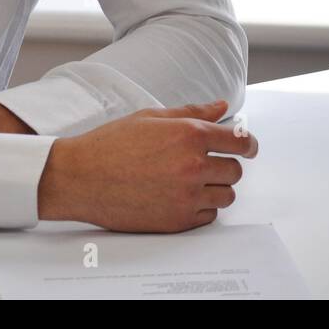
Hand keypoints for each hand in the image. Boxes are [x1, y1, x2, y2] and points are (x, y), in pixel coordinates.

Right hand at [38, 99, 258, 232]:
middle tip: (207, 164)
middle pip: (235, 170)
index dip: (248, 144)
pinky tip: (181, 197)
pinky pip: (209, 217)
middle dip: (225, 165)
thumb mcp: (151, 117)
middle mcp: (193, 166)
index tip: (248, 147)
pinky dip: (202, 208)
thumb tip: (221, 108)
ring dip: (216, 188)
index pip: (240, 141)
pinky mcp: (177, 221)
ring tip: (192, 182)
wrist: (80, 177)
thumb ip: (192, 113)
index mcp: (189, 135)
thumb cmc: (111, 144)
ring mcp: (186, 196)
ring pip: (226, 196)